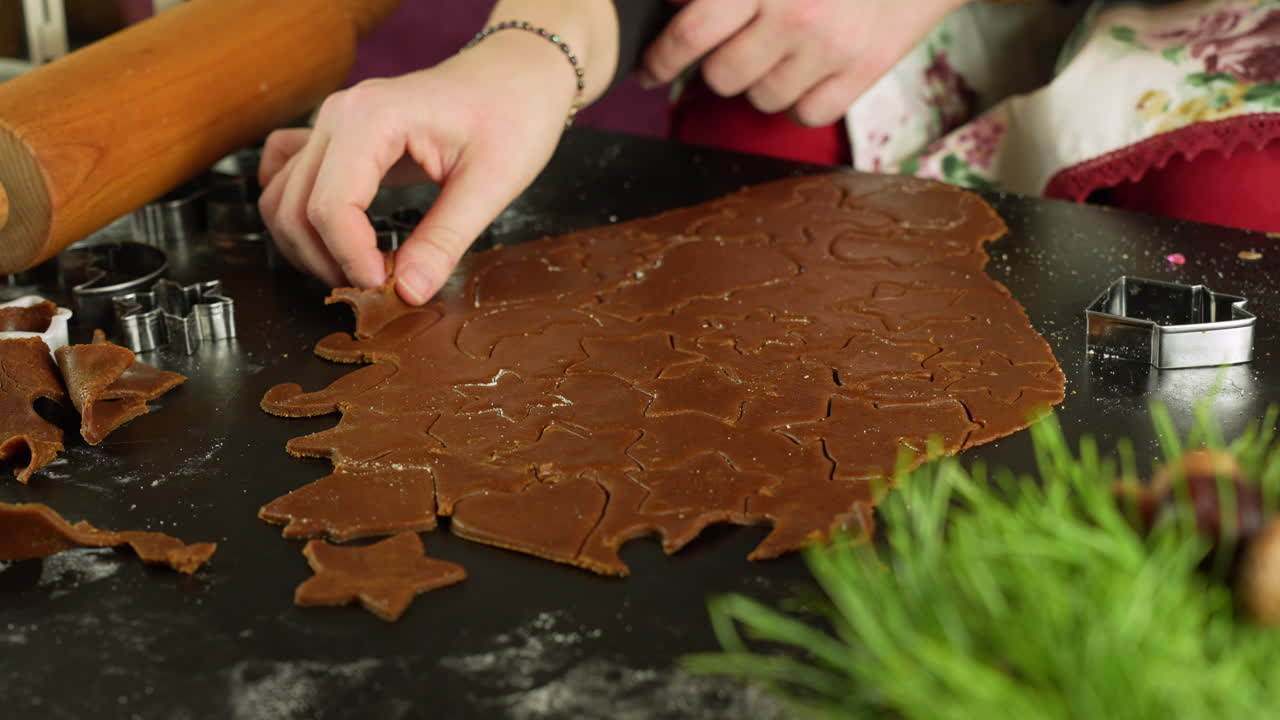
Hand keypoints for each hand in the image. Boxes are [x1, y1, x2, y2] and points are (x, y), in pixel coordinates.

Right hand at [258, 33, 579, 304]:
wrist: (515, 77)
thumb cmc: (511, 116)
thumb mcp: (492, 184)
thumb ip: (445, 240)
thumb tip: (407, 292)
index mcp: (373, 118)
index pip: (330, 206)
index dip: (350, 259)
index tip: (385, 287)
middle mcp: (339, 116)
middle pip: (294, 207)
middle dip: (327, 260)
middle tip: (376, 286)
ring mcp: (331, 123)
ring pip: (281, 197)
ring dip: (306, 245)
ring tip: (359, 269)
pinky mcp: (336, 136)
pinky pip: (287, 176)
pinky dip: (298, 215)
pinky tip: (335, 237)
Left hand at [641, 0, 964, 126]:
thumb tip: (673, 6)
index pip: (689, 35)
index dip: (661, 59)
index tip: (650, 70)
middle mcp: (796, 15)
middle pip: (721, 76)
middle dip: (716, 66)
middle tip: (732, 46)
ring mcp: (831, 47)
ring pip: (761, 99)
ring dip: (759, 81)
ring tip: (780, 49)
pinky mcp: (864, 70)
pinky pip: (805, 115)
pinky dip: (799, 99)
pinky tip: (808, 69)